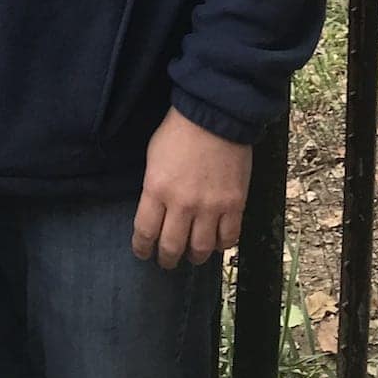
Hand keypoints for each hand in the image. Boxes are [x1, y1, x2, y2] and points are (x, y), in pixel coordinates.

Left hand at [132, 108, 250, 269]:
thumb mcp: (153, 158)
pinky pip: (229, 239)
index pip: (145, 232)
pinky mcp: (235, 205)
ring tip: (192, 255)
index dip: (142, 248)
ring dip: (195, 256)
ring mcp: (211, 207)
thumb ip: (154, 189)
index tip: (143, 253)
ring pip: (201, 250)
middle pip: (172, 247)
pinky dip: (222, 245)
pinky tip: (216, 242)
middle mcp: (182, 204)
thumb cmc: (178, 131)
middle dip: (166, 259)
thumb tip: (156, 213)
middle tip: (166, 261)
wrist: (214, 115)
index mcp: (157, 189)